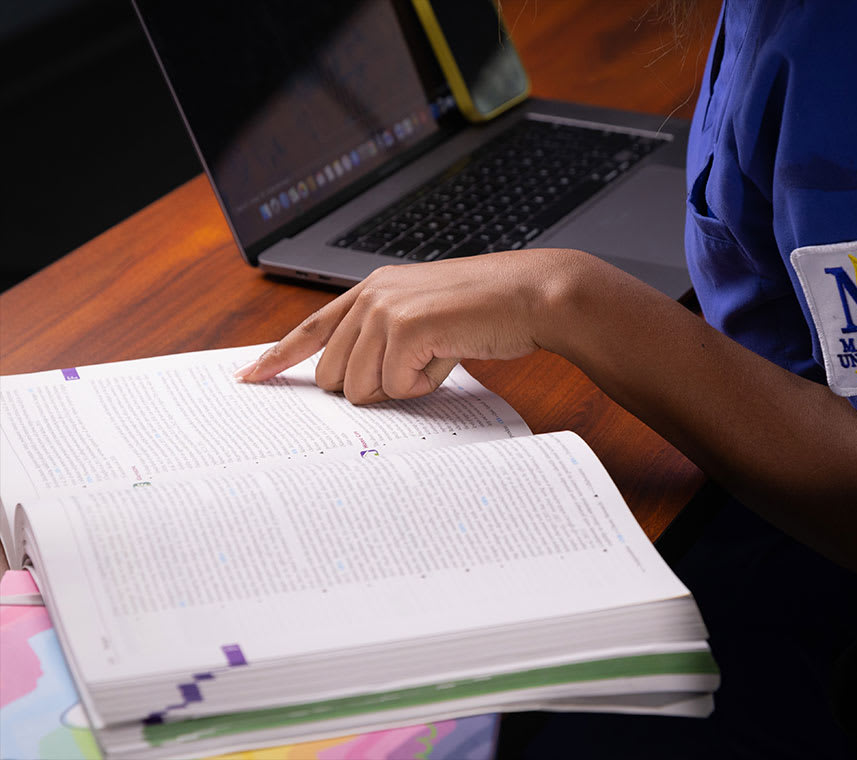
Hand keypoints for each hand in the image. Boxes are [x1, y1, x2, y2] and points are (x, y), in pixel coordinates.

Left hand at [235, 248, 580, 402]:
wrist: (531, 296)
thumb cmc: (489, 313)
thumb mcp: (427, 321)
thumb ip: (386, 342)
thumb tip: (357, 388)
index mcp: (373, 289)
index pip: (311, 328)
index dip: (278, 357)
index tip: (250, 377)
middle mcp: (371, 294)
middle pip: (333, 374)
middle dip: (373, 386)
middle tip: (420, 366)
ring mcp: (385, 308)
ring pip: (360, 388)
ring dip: (402, 386)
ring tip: (439, 355)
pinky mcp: (404, 326)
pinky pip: (393, 387)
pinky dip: (424, 384)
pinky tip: (449, 354)